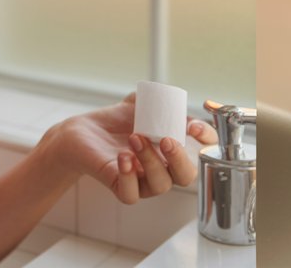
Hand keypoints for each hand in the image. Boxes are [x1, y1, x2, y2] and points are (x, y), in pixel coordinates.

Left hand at [51, 94, 218, 204]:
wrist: (83, 132)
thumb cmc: (116, 121)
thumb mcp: (140, 104)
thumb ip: (158, 99)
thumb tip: (172, 97)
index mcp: (173, 148)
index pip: (203, 149)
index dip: (206, 139)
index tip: (192, 127)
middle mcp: (163, 167)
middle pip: (186, 176)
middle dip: (181, 159)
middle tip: (166, 139)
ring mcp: (142, 181)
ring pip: (160, 185)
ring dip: (151, 161)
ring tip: (134, 138)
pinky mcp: (121, 187)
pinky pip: (131, 194)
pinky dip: (129, 176)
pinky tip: (123, 157)